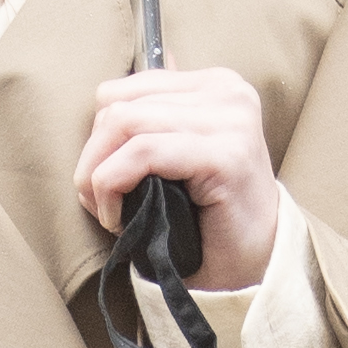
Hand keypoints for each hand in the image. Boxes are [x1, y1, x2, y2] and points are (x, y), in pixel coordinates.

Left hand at [77, 63, 281, 290]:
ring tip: (108, 211)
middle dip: (92, 157)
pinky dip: (113, 187)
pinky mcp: (224, 155)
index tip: (99, 178)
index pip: (126, 88)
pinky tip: (118, 219)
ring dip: (97, 176)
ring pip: (124, 125)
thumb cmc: (211, 216)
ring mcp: (230, 120)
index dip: (98, 136)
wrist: (255, 263)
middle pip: (117, 105)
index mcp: (216, 84)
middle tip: (98, 201)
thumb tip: (116, 87)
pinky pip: (142, 154)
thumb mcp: (179, 156)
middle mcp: (227, 92)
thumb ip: (158, 117)